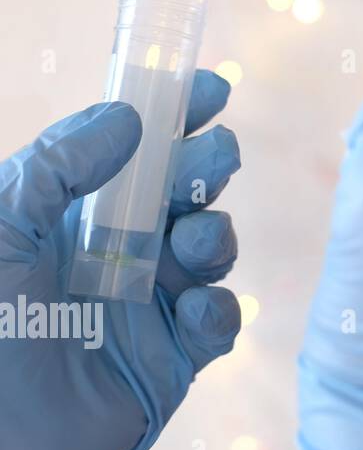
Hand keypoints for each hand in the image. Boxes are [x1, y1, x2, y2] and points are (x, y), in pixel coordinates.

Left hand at [0, 70, 241, 449]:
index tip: (210, 90)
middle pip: (182, 193)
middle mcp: (113, 253)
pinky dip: (218, 311)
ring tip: (192, 244)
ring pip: (210, 250)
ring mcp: (147, 305)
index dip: (175, 117)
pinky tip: (195, 313)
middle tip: (214, 156)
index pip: (133, 153)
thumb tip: (126, 116)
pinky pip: (218, 323)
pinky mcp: (173, 360)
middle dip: (207, 166)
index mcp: (69, 218)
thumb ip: (56, 165)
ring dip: (215, 235)